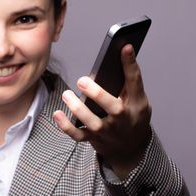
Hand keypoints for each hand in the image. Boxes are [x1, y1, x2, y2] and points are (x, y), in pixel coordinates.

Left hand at [53, 44, 151, 179]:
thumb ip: (127, 82)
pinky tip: (57, 113)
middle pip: (112, 108)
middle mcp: (123, 119)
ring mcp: (107, 130)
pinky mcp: (94, 138)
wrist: (130, 149)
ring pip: (92, 123)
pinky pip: (78, 135)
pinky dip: (66, 126)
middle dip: (97, 94)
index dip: (130, 64)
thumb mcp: (137, 99)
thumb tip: (115, 56)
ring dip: (77, 109)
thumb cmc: (132, 116)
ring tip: (66, 94)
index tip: (125, 46)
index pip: (135, 81)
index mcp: (136, 104)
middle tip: (82, 81)